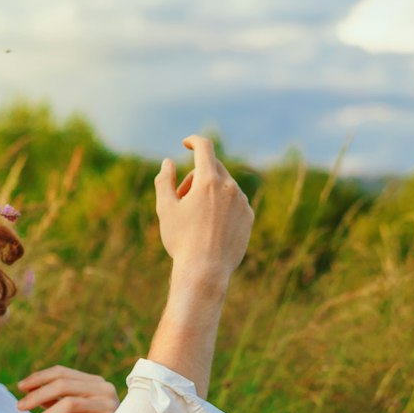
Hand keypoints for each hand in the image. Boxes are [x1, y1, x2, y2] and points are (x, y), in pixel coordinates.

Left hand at [16, 365, 119, 412]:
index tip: (20, 387)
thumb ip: (52, 399)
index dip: (39, 377)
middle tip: (20, 407)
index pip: (62, 372)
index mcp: (94, 381)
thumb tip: (27, 390)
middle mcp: (103, 388)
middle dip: (37, 395)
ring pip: (70, 403)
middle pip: (63, 385)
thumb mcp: (69, 412)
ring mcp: (108, 405)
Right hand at [154, 134, 253, 284]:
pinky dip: (222, 206)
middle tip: (182, 198)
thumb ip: (164, 180)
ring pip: (224, 186)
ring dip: (209, 192)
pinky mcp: (248, 217)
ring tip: (196, 218)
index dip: (194, 141)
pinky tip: (211, 227)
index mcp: (209, 180)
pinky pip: (235, 202)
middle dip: (196, 177)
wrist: (205, 271)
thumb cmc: (181, 240)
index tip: (186, 143)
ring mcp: (242, 202)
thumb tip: (169, 162)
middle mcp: (230, 187)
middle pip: (213, 168)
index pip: (204, 147)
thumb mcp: (166, 208)